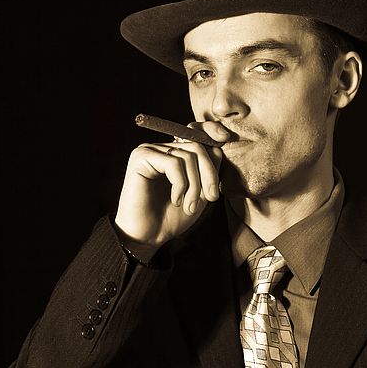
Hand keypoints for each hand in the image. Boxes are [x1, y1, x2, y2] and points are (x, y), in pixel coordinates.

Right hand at [114, 121, 230, 253]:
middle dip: (209, 174)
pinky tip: (175, 200)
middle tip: (211, 198)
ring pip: (188, 156)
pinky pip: (173, 163)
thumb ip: (209, 170)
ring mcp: (150, 150)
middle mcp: (161, 147)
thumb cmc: (172, 217)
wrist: (148, 237)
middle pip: (197, 146)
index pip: (197, 132)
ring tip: (189, 206)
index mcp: (174, 152)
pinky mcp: (141, 157)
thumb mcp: (200, 192)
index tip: (225, 138)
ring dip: (195, 185)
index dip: (212, 130)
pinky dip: (180, 185)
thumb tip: (220, 147)